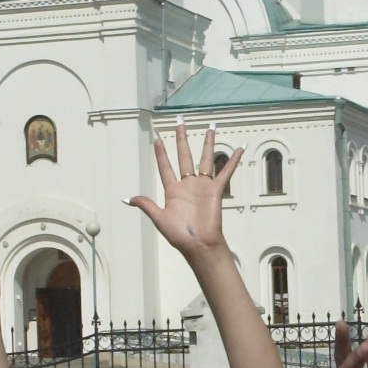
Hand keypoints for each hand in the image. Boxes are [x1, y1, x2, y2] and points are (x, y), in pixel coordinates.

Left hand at [131, 122, 243, 261]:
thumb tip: (128, 199)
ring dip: (208, 143)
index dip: (161, 152)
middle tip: (181, 122)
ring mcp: (202, 186)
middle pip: (184, 156)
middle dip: (182, 139)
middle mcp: (187, 185)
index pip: (165, 166)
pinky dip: (233, 160)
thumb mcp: (159, 219)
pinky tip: (239, 149)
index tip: (157, 138)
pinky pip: (226, 172)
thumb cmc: (180, 235)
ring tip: (211, 127)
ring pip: (205, 159)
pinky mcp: (216, 191)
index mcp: (173, 190)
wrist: (199, 244)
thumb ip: (146, 205)